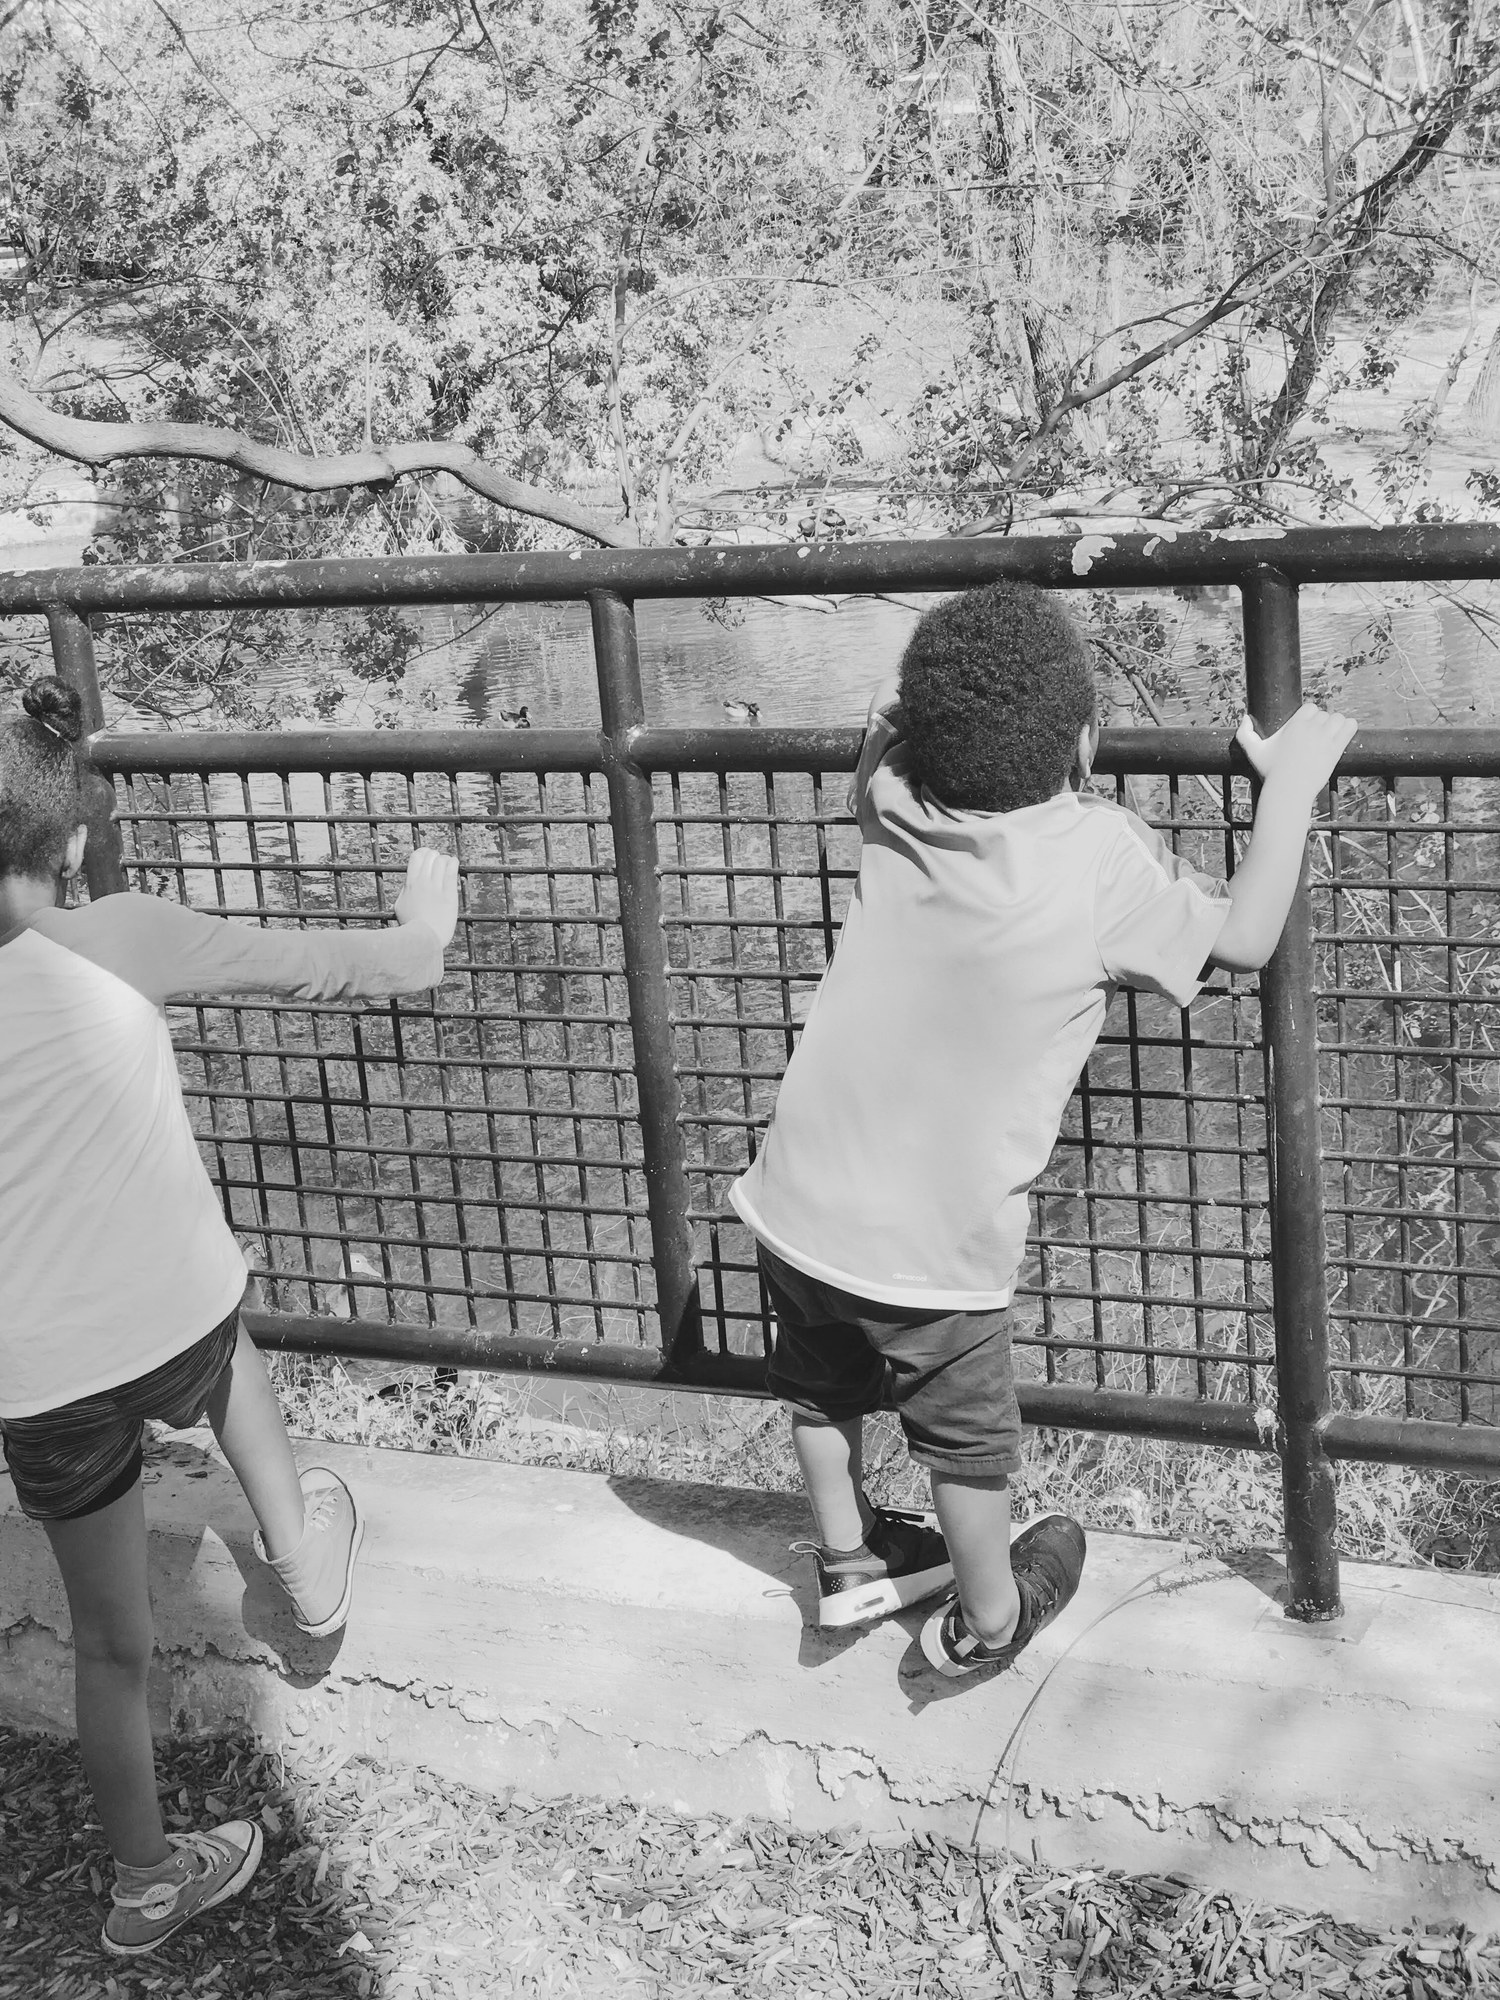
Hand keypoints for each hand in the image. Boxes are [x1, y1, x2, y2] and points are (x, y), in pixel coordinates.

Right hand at [395, 846, 459, 948]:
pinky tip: (454, 863)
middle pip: (429, 856)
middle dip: (435, 855)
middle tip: (438, 861)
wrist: (423, 939)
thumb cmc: (411, 926)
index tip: (427, 857)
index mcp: (410, 884)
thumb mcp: (400, 906)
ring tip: (448, 864)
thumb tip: (408, 884)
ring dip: (445, 859)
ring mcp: (436, 888)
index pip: (416, 857)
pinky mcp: (449, 895)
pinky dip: (453, 863)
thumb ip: (405, 893)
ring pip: (441, 861)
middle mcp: (422, 882)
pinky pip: (451, 871)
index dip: (423, 853)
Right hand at [1235, 702, 1356, 795]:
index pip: (1310, 707)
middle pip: (1324, 714)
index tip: (1308, 730)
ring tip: (1331, 738)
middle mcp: (1310, 727)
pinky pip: (1350, 726)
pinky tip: (1342, 738)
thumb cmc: (1270, 773)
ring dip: (1336, 726)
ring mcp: (1324, 737)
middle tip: (1318, 740)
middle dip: (1322, 725)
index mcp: (1294, 724)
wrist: (1287, 791)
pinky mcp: (1335, 748)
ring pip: (1338, 718)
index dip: (1311, 717)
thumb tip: (1244, 718)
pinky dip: (1349, 728)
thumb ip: (1244, 734)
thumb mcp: (1253, 752)